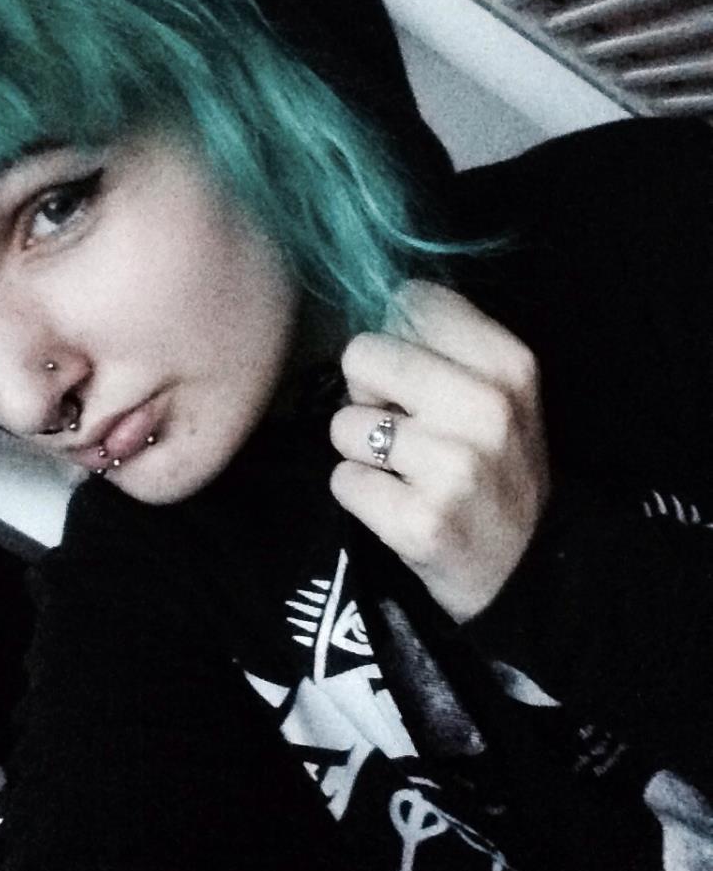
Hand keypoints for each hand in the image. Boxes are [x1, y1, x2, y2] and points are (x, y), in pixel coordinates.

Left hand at [329, 281, 549, 621]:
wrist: (528, 571)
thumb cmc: (498, 469)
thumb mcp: (501, 392)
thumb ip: (444, 346)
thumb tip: (371, 311)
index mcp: (508, 362)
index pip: (409, 299)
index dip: (398, 338)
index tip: (419, 377)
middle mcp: (485, 407)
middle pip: (361, 353)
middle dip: (367, 392)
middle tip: (402, 429)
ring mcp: (453, 467)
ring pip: (344, 422)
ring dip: (361, 450)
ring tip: (403, 472)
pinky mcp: (419, 521)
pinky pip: (342, 480)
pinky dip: (360, 495)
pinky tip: (397, 506)